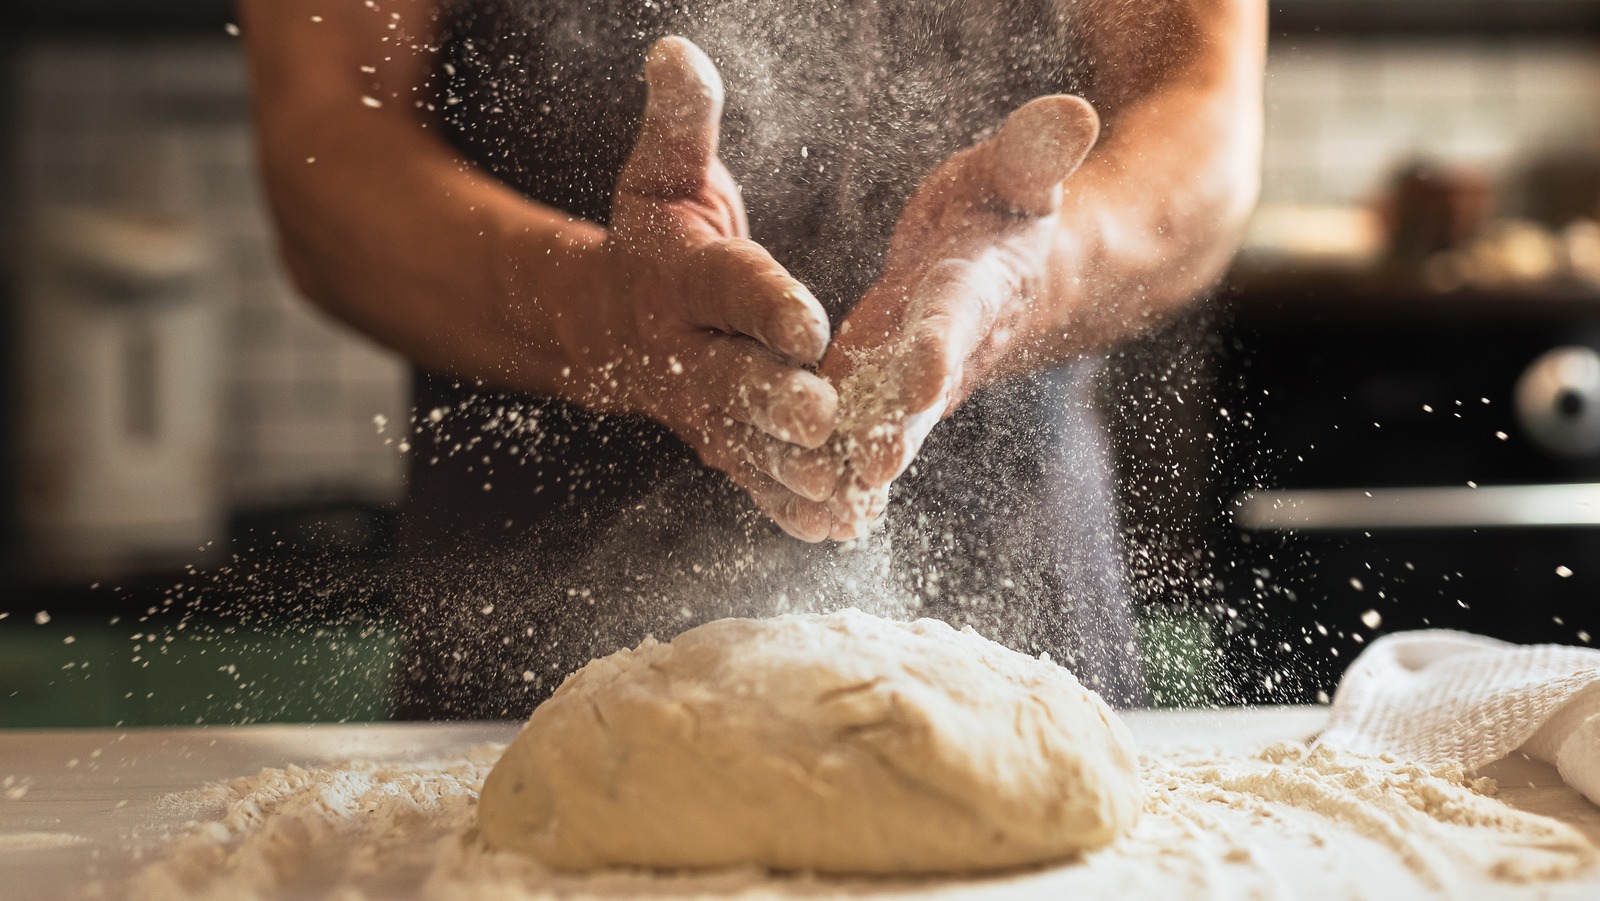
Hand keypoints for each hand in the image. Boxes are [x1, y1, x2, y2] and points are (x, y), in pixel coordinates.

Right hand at [573, 37, 837, 539]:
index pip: (726, 286)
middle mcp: (684, 349)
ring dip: (790, 469)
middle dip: (775, 400)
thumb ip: (681, 121)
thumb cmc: (655, 234)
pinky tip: (835, 526)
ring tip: (842, 487)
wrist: (605, 321)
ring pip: (745, 443)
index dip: (765, 301)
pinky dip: (787, 504)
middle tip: (824, 417)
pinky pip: (751, 478)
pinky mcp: (717, 443)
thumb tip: (675, 50)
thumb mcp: (664, 172)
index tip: (809, 320)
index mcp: (680, 277)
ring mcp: (699, 407)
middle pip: (732, 378)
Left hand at [783, 95, 1101, 540]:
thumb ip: (1034, 151)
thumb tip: (1074, 112)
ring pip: (886, 427)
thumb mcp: (1017, 172)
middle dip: (897, 430)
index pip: (958, 314)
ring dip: (859, 467)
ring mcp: (915, 376)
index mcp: (977, 285)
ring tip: (828, 511)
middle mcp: (949, 344)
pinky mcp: (883, 390)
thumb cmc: (1006, 208)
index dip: (940, 343)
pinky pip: (861, 432)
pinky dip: (842, 471)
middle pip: (921, 393)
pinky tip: (810, 511)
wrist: (1016, 270)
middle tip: (870, 470)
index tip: (920, 374)